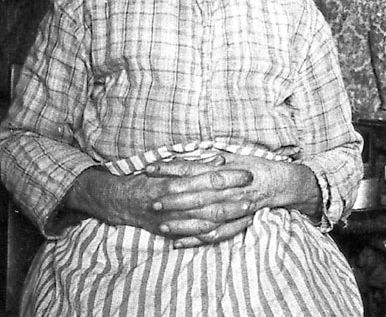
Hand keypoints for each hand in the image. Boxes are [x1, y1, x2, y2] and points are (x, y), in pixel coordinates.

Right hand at [64, 157, 244, 240]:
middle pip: (212, 201)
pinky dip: (215, 232)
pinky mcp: (173, 231)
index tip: (248, 173)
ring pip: (208, 219)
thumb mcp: (169, 166)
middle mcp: (175, 203)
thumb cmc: (147, 179)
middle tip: (255, 192)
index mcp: (175, 183)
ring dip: (231, 215)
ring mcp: (174, 220)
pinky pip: (197, 235)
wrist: (119, 201)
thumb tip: (220, 160)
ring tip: (249, 209)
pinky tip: (232, 228)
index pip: (209, 179)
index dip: (231, 177)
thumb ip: (195, 164)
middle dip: (235, 197)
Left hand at [147, 155, 320, 247]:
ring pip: (204, 218)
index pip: (192, 169)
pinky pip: (214, 234)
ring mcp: (232, 209)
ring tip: (161, 225)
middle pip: (195, 195)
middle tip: (152, 200)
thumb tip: (192, 153)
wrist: (279, 184)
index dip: (170, 169)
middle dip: (173, 199)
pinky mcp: (236, 223)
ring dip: (182, 223)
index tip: (151, 169)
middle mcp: (227, 191)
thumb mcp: (235, 156)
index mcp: (225, 172)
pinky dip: (196, 240)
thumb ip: (213, 157)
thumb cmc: (255, 167)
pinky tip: (178, 242)